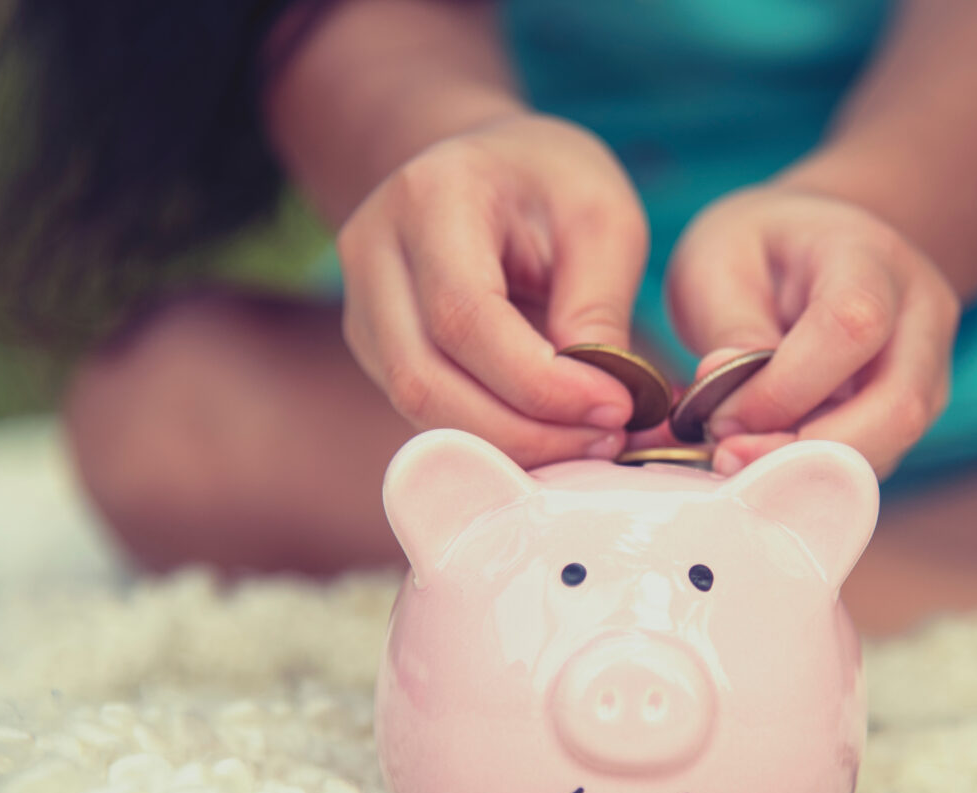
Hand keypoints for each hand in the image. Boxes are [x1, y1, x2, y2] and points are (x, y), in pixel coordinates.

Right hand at [337, 114, 648, 466]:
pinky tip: (548, 433)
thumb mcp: (602, 219)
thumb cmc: (552, 184)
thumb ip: (599, 307)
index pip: (465, 316)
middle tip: (605, 442)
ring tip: (585, 441)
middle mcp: (374, 249)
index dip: (539, 382)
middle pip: (424, 377)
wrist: (489, 165)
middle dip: (522, 431)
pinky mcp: (373, 344)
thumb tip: (601, 405)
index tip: (614, 408)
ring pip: (416, 405)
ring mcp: (362, 302)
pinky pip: (423, 409)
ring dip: (505, 444)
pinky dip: (488, 436)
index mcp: (431, 196)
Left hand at [666, 185, 958, 477]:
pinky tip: (764, 461)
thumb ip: (729, 331)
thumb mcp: (718, 263)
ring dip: (811, 472)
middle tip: (730, 461)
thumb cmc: (757, 249)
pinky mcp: (912, 412)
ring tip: (739, 461)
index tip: (721, 416)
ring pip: (893, 445)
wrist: (807, 245)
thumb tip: (733, 412)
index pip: (855, 327)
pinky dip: (818, 474)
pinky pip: (875, 459)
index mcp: (870, 255)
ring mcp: (929, 368)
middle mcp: (921, 313)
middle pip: (900, 406)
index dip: (786, 388)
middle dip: (809, 452)